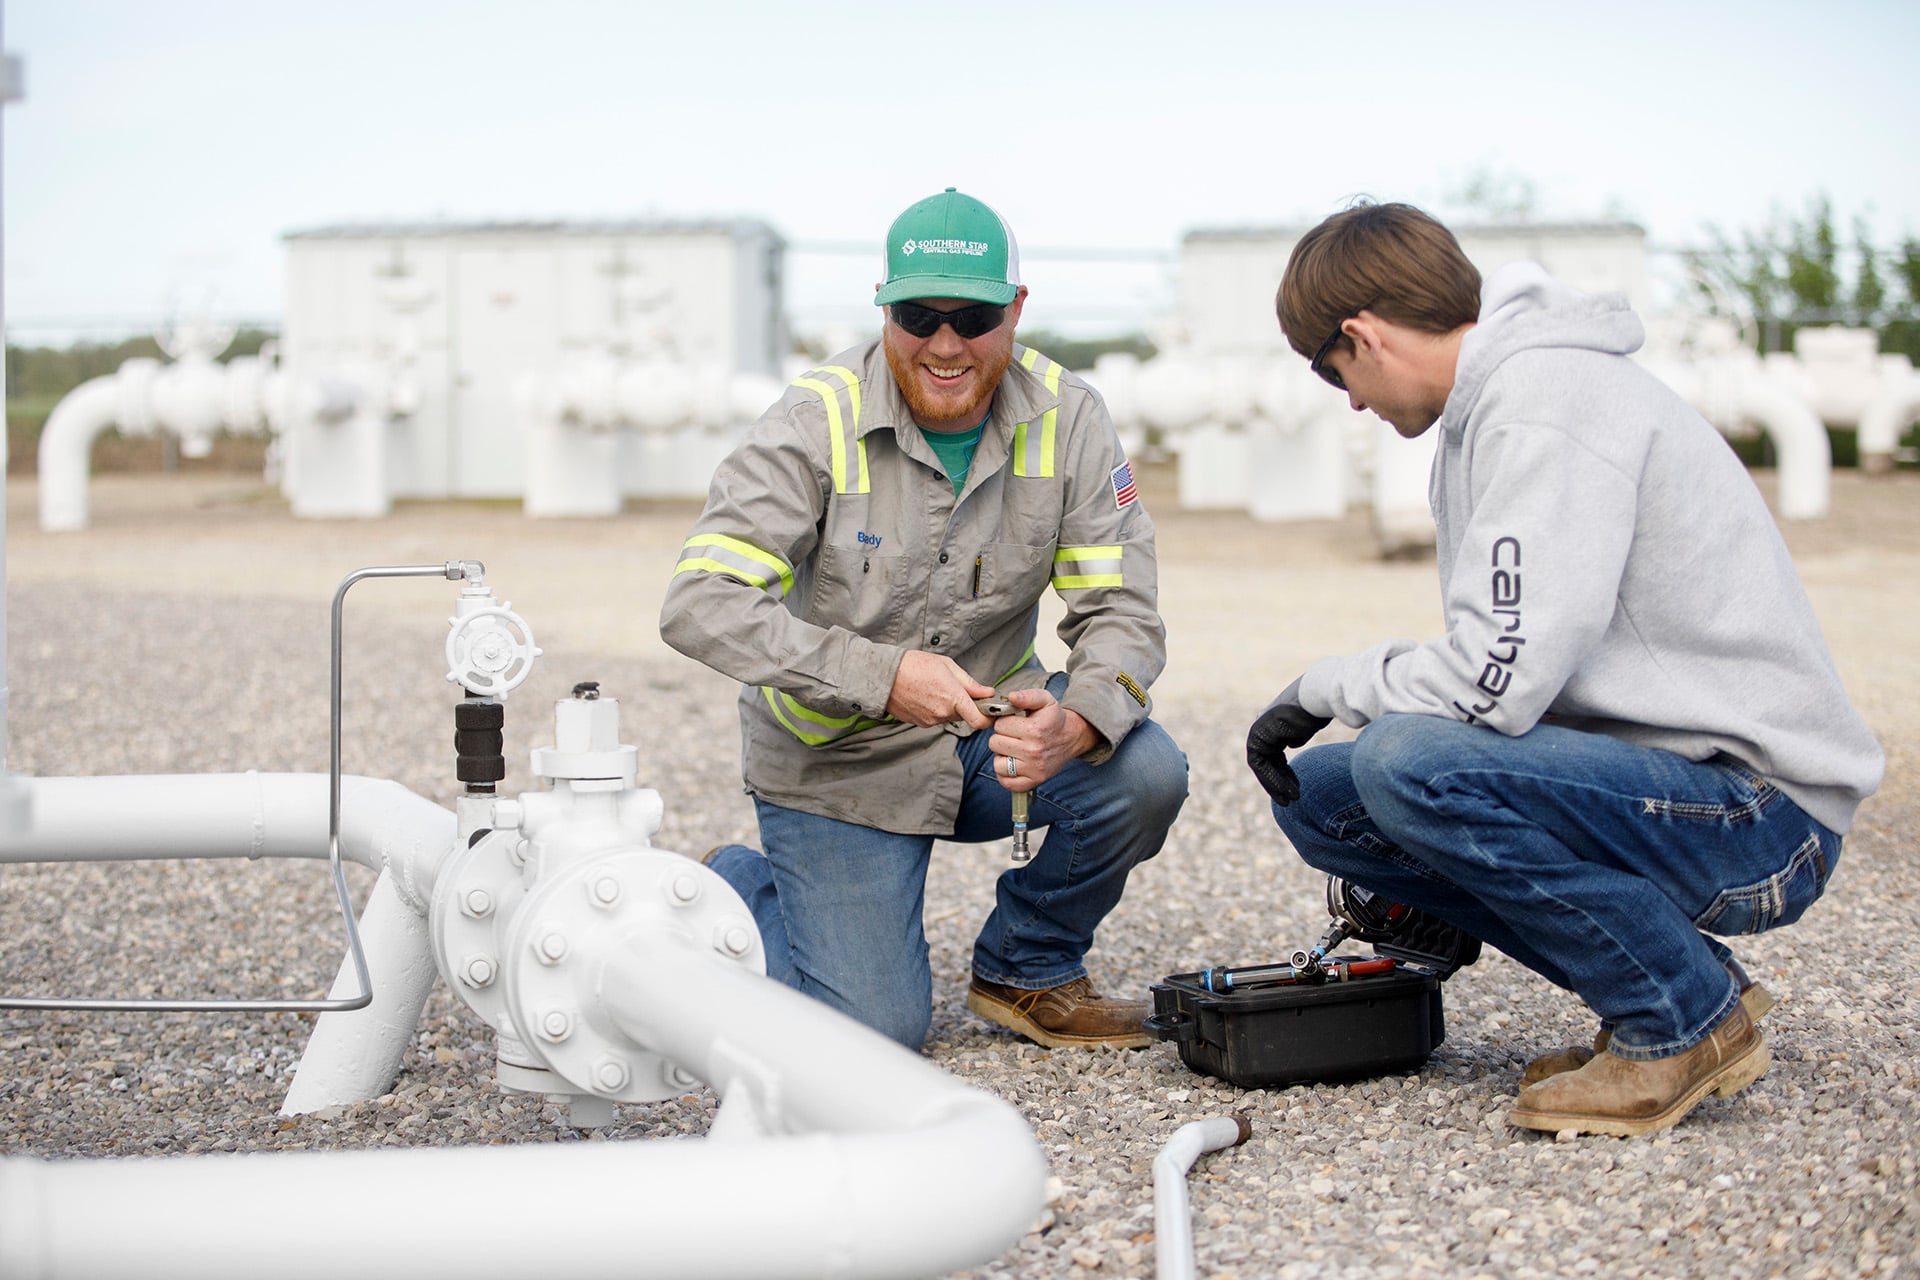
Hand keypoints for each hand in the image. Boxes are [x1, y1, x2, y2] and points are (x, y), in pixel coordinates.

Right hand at [887, 650, 996, 727]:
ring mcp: (930, 720)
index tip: (989, 710)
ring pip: (948, 717)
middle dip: (963, 705)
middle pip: (964, 716)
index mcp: (953, 697)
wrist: (882, 676)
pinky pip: (934, 718)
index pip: (979, 721)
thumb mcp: (946, 665)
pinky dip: (934, 709)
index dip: (987, 718)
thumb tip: (987, 692)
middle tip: (953, 688)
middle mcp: (942, 713)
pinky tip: (924, 695)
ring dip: (947, 706)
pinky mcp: (919, 723)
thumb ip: (969, 682)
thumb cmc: (913, 665)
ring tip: (933, 688)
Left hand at [986, 686, 1095, 790]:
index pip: (999, 725)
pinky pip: (1006, 782)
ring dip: (1003, 756)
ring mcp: (1034, 768)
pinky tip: (1013, 763)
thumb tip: (1011, 696)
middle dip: (1002, 737)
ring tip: (1014, 749)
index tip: (1015, 723)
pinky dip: (1006, 774)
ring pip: (997, 764)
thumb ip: (1027, 696)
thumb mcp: (1044, 700)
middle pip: (995, 744)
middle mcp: (1034, 751)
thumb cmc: (1053, 719)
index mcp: (1035, 730)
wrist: (1071, 737)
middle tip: (1015, 736)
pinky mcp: (1034, 781)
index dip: (1004, 722)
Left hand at [1246, 679, 1330, 806]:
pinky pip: (1260, 764)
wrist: (1315, 697)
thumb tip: (1292, 743)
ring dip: (1276, 785)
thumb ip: (1297, 734)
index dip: (1285, 774)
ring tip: (1291, 800)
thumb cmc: (1317, 708)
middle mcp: (1263, 727)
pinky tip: (1286, 790)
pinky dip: (1272, 778)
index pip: (1275, 755)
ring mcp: (1258, 730)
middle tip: (1291, 800)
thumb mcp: (1306, 724)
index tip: (1297, 789)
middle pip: (1268, 762)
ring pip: (1263, 766)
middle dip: (1280, 782)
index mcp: (1273, 724)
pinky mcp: (1257, 736)